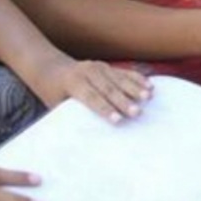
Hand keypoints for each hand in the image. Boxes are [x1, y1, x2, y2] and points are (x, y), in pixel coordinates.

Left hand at [32, 53, 152, 123]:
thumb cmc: (54, 93)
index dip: (105, 109)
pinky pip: (125, 72)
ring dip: (135, 89)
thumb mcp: (57, 104)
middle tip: (137, 113)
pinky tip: (149, 86)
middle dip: (124, 101)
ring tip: (148, 97)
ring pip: (119, 79)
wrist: (51, 68)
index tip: (118, 120)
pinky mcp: (107, 66)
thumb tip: (87, 134)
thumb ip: (72, 113)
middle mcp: (87, 72)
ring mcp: (99, 67)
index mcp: (73, 82)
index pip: (92, 98)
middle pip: (108, 88)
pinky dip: (137, 79)